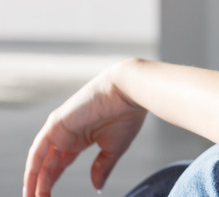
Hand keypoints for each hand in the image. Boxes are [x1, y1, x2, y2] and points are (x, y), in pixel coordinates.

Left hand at [24, 60, 146, 196]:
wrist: (128, 93)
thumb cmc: (127, 114)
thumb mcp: (114, 148)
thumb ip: (102, 167)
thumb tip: (97, 186)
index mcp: (81, 138)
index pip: (60, 165)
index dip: (52, 182)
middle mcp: (67, 134)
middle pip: (48, 165)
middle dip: (42, 185)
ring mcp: (60, 129)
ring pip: (40, 159)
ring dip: (34, 180)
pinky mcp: (56, 124)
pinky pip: (38, 150)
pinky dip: (32, 167)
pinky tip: (31, 183)